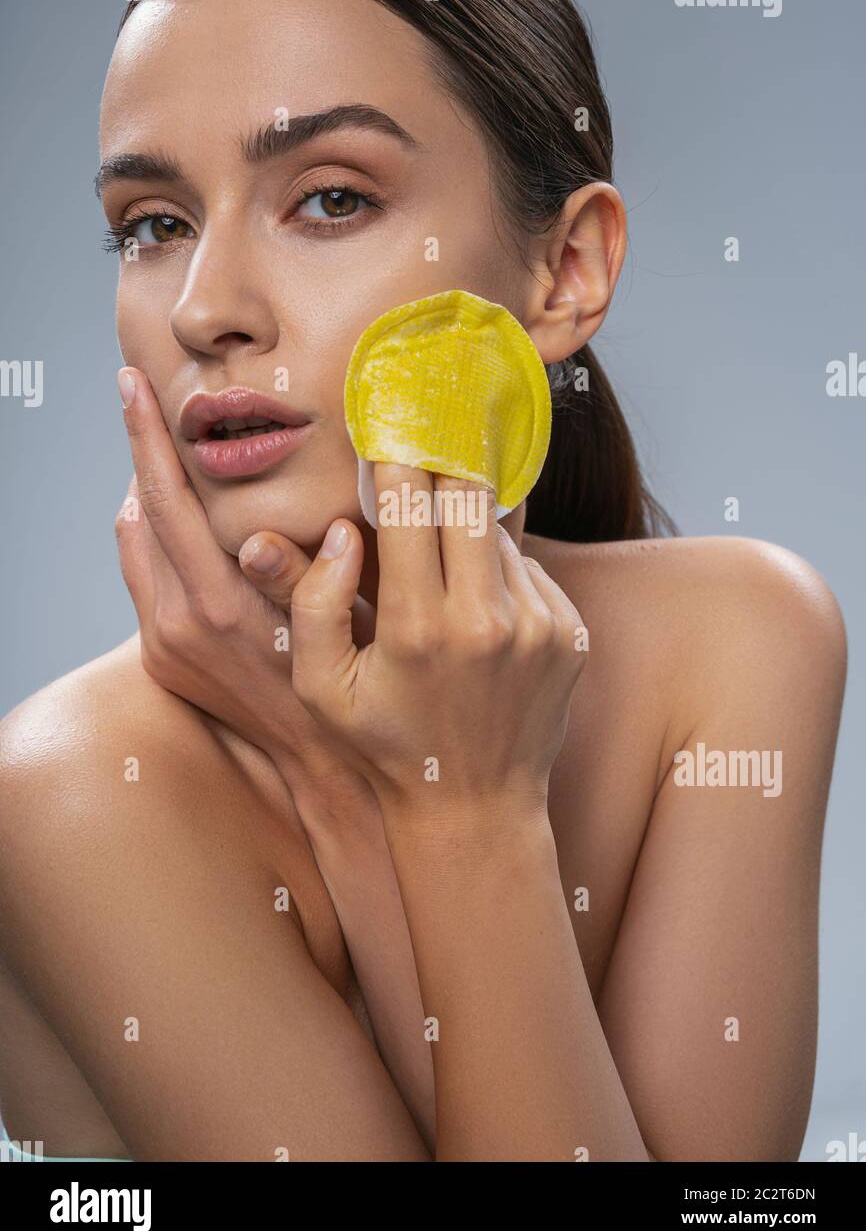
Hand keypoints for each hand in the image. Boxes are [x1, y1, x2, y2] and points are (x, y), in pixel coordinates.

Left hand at [114, 367, 378, 832]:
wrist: (317, 760)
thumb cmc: (340, 677)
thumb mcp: (332, 614)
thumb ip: (304, 564)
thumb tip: (291, 517)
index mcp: (216, 606)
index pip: (166, 500)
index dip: (147, 438)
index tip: (131, 385)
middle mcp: (176, 624)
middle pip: (138, 513)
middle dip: (140, 452)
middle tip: (141, 398)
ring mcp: (161, 643)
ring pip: (134, 543)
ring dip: (149, 497)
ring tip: (174, 459)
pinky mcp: (157, 658)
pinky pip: (142, 576)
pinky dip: (155, 538)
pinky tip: (185, 523)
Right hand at [286, 463, 586, 826]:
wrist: (476, 806)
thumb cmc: (387, 746)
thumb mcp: (322, 690)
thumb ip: (314, 604)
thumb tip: (345, 532)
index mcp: (417, 629)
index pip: (408, 505)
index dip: (395, 457)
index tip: (387, 424)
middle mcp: (485, 621)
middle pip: (468, 495)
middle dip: (442, 465)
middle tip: (424, 443)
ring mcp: (537, 625)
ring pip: (501, 529)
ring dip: (469, 523)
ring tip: (442, 559)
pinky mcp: (569, 632)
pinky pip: (529, 568)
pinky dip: (500, 569)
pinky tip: (477, 608)